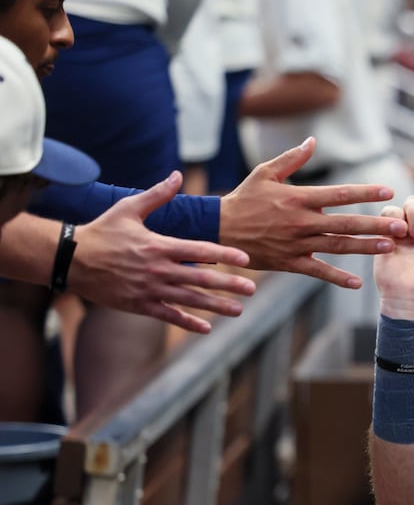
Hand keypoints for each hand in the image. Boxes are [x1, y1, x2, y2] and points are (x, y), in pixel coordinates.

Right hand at [69, 173, 255, 333]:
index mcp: (158, 245)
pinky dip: (187, 322)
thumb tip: (177, 175)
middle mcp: (157, 269)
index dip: (224, 255)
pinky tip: (206, 328)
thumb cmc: (101, 231)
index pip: (199, 250)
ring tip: (239, 310)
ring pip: (189, 299)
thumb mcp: (128, 209)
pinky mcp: (139, 305)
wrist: (70, 258)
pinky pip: (168, 315)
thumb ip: (157, 195)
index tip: (246, 259)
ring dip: (215, 306)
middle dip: (229, 284)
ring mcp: (149, 289)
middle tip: (252, 289)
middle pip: (200, 278)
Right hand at [219, 137, 404, 287]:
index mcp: (298, 198)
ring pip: (338, 246)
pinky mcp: (290, 262)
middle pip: (346, 223)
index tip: (388, 192)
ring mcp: (297, 244)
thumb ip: (292, 159)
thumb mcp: (264, 173)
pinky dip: (337, 278)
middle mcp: (302, 222)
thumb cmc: (244, 198)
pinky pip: (317, 271)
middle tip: (402, 226)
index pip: (339, 194)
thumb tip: (312, 141)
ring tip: (390, 247)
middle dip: (376, 225)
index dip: (364, 193)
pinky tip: (357, 283)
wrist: (218, 229)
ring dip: (366, 248)